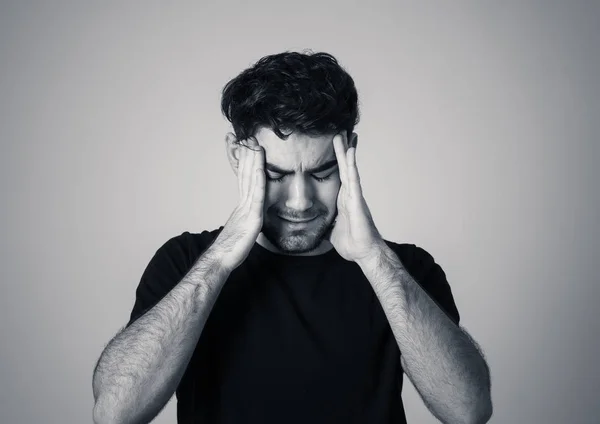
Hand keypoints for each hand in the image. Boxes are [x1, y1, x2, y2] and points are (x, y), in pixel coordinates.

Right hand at [214, 137, 264, 271]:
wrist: (221, 260)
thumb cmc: (231, 250)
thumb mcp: (243, 231)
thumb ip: (247, 221)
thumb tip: (250, 219)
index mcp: (242, 206)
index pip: (245, 180)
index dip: (246, 163)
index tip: (247, 147)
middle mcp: (243, 204)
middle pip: (246, 175)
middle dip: (248, 156)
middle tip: (249, 137)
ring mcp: (247, 209)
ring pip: (251, 180)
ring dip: (253, 161)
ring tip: (254, 144)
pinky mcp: (252, 217)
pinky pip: (256, 195)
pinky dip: (258, 178)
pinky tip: (260, 167)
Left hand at [328, 132, 384, 263]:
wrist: (363, 252)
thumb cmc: (351, 243)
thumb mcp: (331, 230)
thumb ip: (325, 223)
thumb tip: (315, 226)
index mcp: (342, 199)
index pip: (337, 175)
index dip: (335, 161)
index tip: (334, 146)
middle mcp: (349, 194)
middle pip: (343, 167)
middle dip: (341, 150)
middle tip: (338, 131)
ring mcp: (354, 195)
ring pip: (349, 168)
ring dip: (346, 151)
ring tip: (344, 134)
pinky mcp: (357, 200)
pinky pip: (353, 178)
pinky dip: (351, 164)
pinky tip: (350, 151)